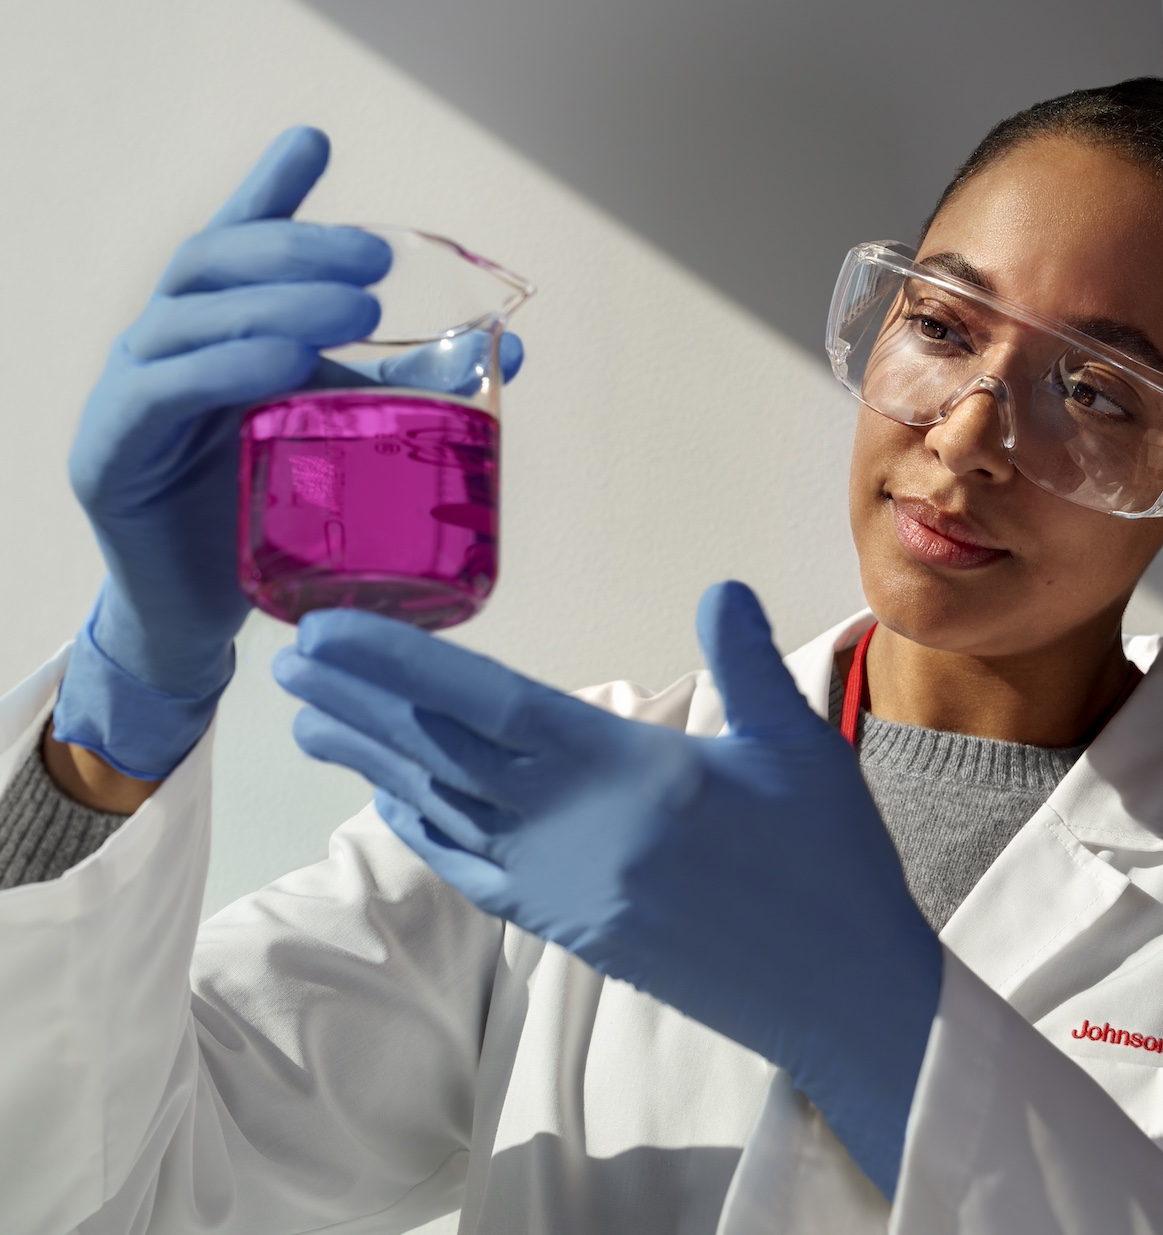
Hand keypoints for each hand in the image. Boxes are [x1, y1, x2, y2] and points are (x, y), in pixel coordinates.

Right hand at [54, 127, 524, 781]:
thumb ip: (407, 393)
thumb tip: (508, 354)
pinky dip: (225, 367)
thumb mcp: (347, 442)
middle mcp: (163, 351)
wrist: (202, 621)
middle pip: (213, 266)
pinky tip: (284, 363)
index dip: (271, 190)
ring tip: (354, 308)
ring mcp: (127, 397)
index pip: (236, 246)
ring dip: (274, 303)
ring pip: (187, 318)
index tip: (315, 139)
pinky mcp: (108, 454)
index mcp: (213, 337)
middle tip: (376, 259)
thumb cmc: (272, 522)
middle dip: (296, 250)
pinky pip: (161, 390)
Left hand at [273, 583, 942, 1197]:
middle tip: (292, 664)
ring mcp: (561, 887)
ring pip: (445, 812)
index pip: (487, 705)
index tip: (327, 635)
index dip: (399, 666)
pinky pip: (473, 873)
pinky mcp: (568, 929)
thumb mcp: (799, 749)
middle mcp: (572, 830)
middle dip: (363, 706)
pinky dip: (425, 833)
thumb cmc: (827, 864)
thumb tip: (716, 589)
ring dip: (376, 763)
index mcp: (626, 773)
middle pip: (442, 756)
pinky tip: (393, 806)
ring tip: (314, 724)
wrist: (835, 993)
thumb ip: (745, 664)